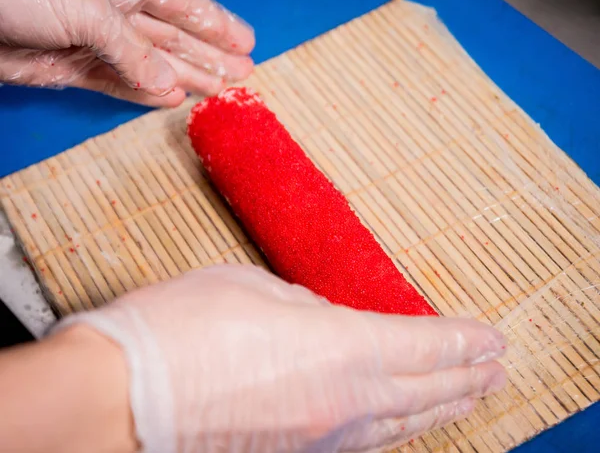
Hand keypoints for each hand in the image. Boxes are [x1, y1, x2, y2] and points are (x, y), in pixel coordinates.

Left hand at [0, 0, 254, 106]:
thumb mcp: (88, 10)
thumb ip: (133, 49)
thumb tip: (168, 85)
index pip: (183, 2)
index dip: (217, 24)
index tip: (245, 44)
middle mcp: (112, 11)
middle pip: (173, 36)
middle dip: (208, 56)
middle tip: (241, 76)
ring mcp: (93, 41)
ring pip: (151, 65)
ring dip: (184, 79)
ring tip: (217, 92)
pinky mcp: (72, 67)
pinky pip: (118, 84)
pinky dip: (145, 95)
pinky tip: (171, 100)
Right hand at [56, 264, 506, 452]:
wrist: (119, 398)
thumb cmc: (180, 328)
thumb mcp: (252, 288)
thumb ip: (305, 307)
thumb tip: (327, 321)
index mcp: (338, 349)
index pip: (423, 346)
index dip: (463, 342)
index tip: (492, 338)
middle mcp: (343, 402)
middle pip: (424, 393)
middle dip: (465, 379)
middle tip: (496, 369)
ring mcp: (320, 438)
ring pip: (400, 426)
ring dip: (439, 410)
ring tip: (468, 398)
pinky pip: (364, 444)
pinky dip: (394, 431)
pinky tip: (403, 425)